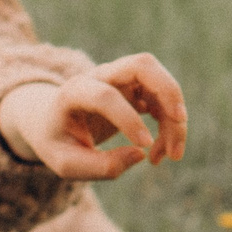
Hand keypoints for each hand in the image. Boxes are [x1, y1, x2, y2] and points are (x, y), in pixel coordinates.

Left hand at [0, 53, 188, 181]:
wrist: (51, 123)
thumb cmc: (57, 142)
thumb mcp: (66, 164)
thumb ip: (100, 166)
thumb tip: (141, 155)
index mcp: (74, 91)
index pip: (106, 96)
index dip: (128, 119)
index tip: (145, 147)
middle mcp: (100, 76)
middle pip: (142, 65)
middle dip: (168, 90)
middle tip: (180, 121)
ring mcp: (120, 79)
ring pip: (159, 80)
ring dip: (175, 114)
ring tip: (172, 155)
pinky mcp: (135, 89)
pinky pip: (162, 98)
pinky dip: (171, 123)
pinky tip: (160, 152)